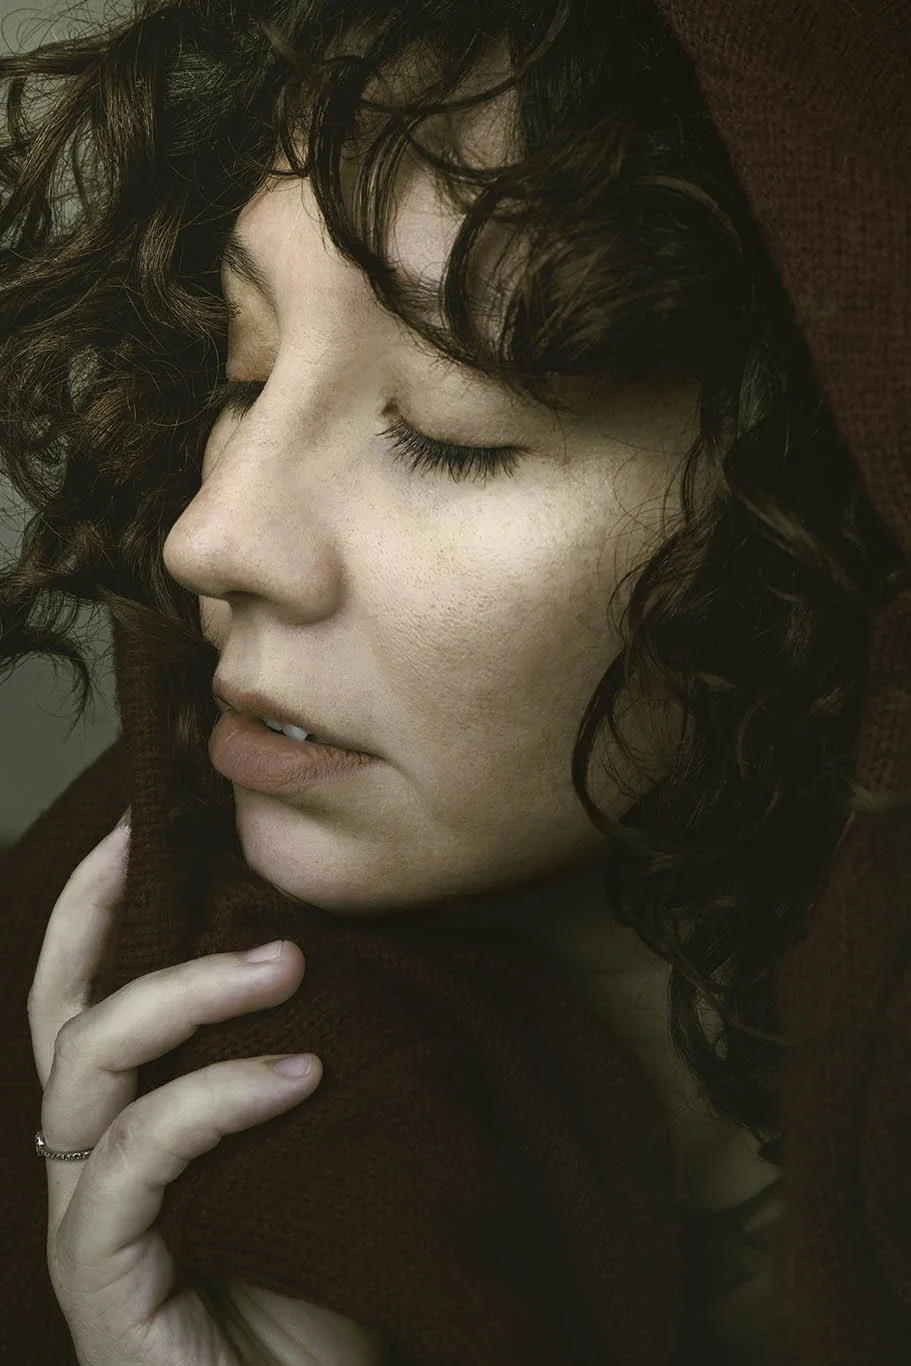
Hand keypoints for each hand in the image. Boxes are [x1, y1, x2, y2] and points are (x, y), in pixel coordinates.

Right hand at [27, 815, 325, 1365]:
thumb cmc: (326, 1295)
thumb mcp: (325, 1157)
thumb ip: (311, 1068)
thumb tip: (343, 955)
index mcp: (134, 1130)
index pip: (93, 998)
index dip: (101, 907)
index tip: (145, 824)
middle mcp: (94, 1167)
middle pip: (62, 1013)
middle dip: (103, 913)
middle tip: (178, 847)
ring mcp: (90, 1224)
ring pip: (89, 1067)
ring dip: (182, 996)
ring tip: (285, 967)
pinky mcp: (99, 1280)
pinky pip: (137, 1156)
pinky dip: (213, 1100)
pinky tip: (300, 1078)